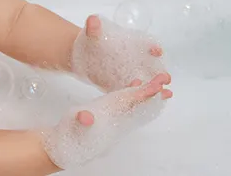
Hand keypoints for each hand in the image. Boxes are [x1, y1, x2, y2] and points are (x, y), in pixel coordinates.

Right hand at [42, 74, 171, 168]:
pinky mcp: (108, 121)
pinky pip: (125, 108)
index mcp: (109, 116)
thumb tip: (86, 118)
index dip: (144, 93)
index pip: (131, 103)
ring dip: (145, 95)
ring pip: (134, 106)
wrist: (65, 150)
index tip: (158, 84)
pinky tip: (133, 91)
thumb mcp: (71, 124)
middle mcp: (115, 120)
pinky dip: (132, 98)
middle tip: (165, 80)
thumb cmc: (68, 134)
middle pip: (138, 104)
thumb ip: (80, 120)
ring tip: (157, 86)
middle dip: (152, 93)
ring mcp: (113, 121)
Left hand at [71, 14, 166, 91]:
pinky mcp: (122, 85)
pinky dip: (142, 96)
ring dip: (156, 86)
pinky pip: (134, 92)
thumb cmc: (91, 42)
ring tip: (165, 94)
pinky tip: (149, 102)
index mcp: (131, 43)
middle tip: (165, 78)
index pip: (145, 43)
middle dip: (160, 71)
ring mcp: (131, 73)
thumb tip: (92, 20)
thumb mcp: (91, 35)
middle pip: (152, 65)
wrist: (83, 57)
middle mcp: (135, 59)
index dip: (151, 46)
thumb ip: (93, 29)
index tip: (156, 51)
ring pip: (147, 80)